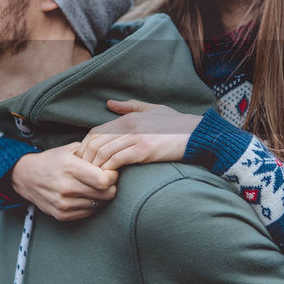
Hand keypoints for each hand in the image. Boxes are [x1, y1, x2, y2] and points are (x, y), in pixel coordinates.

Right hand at [10, 142, 117, 220]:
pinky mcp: (62, 215)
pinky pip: (89, 213)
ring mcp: (64, 203)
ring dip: (101, 197)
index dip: (112, 176)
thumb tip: (114, 157)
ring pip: (99, 205)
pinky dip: (91, 205)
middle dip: (110, 187)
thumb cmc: (51, 161)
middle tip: (105, 180)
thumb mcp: (70, 149)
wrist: (26, 177)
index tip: (110, 172)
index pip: (104, 181)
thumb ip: (92, 152)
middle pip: (105, 194)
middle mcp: (67, 187)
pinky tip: (85, 195)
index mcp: (70, 167)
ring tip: (94, 187)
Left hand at [77, 100, 201, 170]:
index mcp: (128, 117)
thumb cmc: (177, 124)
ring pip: (103, 152)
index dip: (85, 148)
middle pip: (95, 142)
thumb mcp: (152, 110)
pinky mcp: (143, 150)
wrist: (198, 134)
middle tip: (84, 174)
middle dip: (86, 160)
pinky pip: (117, 160)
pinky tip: (108, 179)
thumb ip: (129, 107)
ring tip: (93, 180)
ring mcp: (136, 137)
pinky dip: (108, 170)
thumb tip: (109, 103)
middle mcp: (129, 125)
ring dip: (95, 167)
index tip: (85, 163)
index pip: (95, 132)